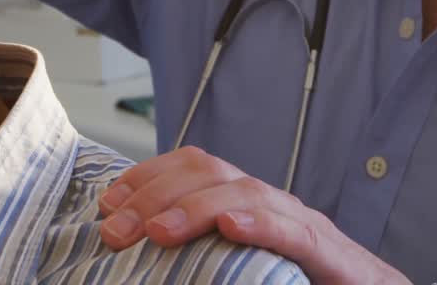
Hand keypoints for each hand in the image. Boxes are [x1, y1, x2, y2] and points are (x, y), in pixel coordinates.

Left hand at [98, 147, 412, 284]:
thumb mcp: (240, 268)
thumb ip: (201, 259)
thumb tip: (141, 257)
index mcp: (247, 204)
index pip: (192, 167)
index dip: (147, 176)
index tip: (107, 202)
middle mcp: (271, 204)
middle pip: (210, 172)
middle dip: (154, 193)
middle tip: (114, 228)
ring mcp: (301, 224)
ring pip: (246, 193)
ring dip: (194, 208)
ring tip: (156, 229)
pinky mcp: (329, 254)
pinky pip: (293, 232)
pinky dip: (260, 225)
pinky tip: (231, 228)